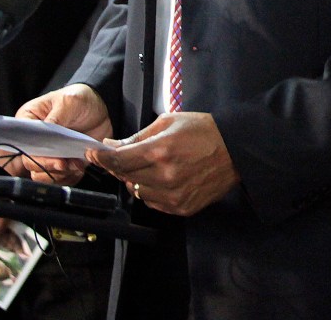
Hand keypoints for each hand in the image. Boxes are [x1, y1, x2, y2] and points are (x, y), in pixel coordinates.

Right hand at [12, 84, 111, 184]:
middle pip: (30, 163)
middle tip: (64, 163)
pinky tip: (79, 167)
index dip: (33, 154)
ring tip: (74, 165)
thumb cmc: (78, 99)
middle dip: (48, 166)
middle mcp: (34, 141)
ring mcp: (48, 153)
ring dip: (58, 174)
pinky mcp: (62, 162)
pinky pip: (60, 178)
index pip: (23, 144)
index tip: (51, 155)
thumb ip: (56, 118)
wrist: (100, 106)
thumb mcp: (67, 102)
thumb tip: (46, 135)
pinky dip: (69, 177)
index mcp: (28, 122)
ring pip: (42, 175)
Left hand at [88, 112, 239, 216]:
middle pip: (126, 177)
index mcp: (160, 151)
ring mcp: (174, 195)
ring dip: (139, 180)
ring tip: (157, 167)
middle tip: (132, 156)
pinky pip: (154, 203)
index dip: (101, 158)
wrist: (237, 150)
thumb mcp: (170, 122)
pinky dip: (154, 191)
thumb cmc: (205, 131)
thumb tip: (112, 146)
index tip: (93, 154)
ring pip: (138, 192)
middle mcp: (165, 176)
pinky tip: (168, 178)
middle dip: (123, 166)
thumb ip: (138, 136)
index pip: (118, 160)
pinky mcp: (182, 207)